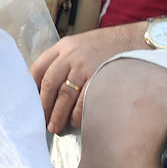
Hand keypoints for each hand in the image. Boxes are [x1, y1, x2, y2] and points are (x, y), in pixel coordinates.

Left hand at [30, 23, 144, 133]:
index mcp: (63, 47)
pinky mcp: (99, 77)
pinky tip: (75, 122)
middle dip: (44, 106)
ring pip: (65, 95)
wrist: (136, 40)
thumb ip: (63, 61)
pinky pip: (83, 100)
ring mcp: (85, 66)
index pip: (39, 68)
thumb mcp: (80, 46)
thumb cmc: (106, 47)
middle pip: (49, 84)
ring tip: (54, 127)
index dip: (32, 88)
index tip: (30, 103)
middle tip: (42, 121)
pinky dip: (77, 114)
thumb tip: (47, 87)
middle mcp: (71, 55)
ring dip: (58, 114)